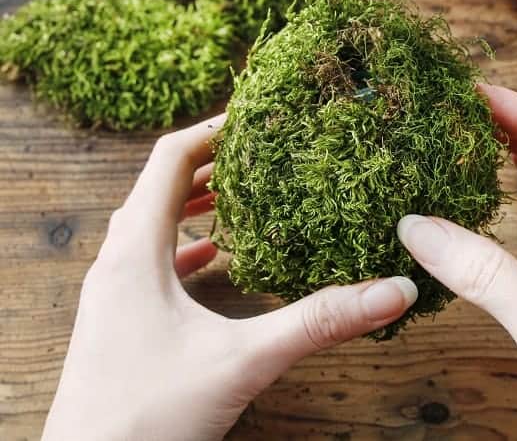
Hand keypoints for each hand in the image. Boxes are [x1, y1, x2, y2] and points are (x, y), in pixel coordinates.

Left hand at [42, 115, 417, 440]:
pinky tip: (215, 258)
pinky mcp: (120, 321)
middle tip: (260, 150)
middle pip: (159, 187)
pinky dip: (186, 248)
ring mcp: (114, 294)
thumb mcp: (243, 361)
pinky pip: (152, 264)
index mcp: (134, 253)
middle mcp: (117, 264)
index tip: (256, 114)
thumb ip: (319, 323)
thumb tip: (393, 290)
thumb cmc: (147, 417)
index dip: (212, 129)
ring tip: (241, 194)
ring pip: (152, 225)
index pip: (169, 160)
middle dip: (210, 163)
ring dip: (195, 203)